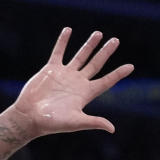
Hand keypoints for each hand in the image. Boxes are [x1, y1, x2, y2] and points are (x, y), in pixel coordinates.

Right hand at [11, 27, 133, 137]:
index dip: (118, 74)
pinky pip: (58, 52)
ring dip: (89, 45)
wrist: (29, 117)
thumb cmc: (51, 123)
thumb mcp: (75, 122)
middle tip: (115, 41)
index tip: (130, 66)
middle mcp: (77, 82)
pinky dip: (63, 41)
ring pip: (80, 56)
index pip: (106, 81)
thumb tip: (112, 129)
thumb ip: (93, 122)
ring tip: (99, 33)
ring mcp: (64, 75)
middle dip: (105, 52)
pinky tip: (68, 30)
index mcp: (85, 94)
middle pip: (96, 64)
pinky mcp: (50, 70)